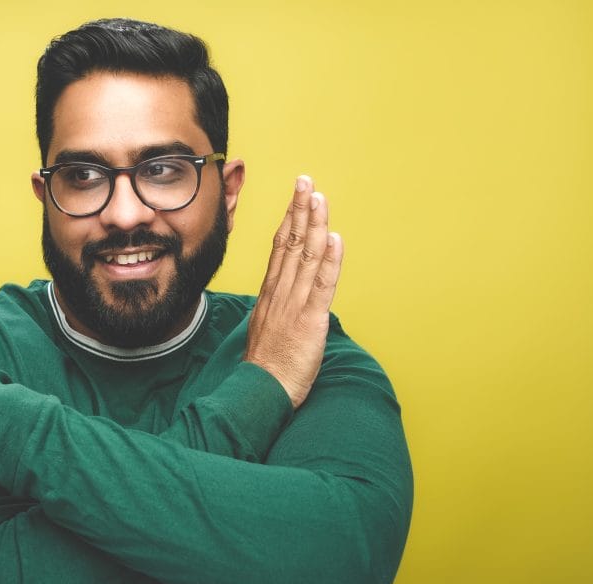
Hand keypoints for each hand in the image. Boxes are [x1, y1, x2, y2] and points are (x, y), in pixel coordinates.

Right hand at [244, 176, 343, 408]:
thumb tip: (281, 302)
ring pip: (305, 258)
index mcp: (270, 297)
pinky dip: (328, 261)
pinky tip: (333, 239)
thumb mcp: (265, 333)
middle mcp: (280, 295)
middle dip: (299, 211)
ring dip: (313, 225)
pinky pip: (321, 287)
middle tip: (305, 182)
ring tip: (319, 197)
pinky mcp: (310, 321)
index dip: (289, 222)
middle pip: (290, 245)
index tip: (296, 199)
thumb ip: (275, 312)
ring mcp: (293, 306)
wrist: (259, 394)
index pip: (279, 251)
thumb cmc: (265, 370)